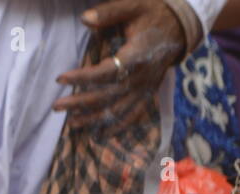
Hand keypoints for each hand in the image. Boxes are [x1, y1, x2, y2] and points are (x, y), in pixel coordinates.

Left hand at [54, 0, 186, 125]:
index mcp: (137, 56)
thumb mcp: (134, 6)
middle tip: (57, 106)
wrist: (181, 27)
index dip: (82, 77)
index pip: (105, 72)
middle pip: (108, 96)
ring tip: (72, 124)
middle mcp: (142, 77)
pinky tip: (100, 135)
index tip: (61, 78)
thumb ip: (109, 13)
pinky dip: (117, 127)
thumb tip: (85, 19)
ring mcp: (146, 88)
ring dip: (94, 119)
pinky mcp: (148, 94)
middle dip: (80, 103)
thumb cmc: (153, 14)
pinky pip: (133, 116)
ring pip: (118, 110)